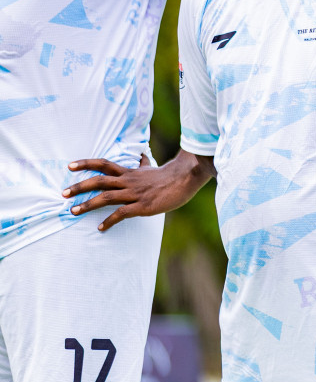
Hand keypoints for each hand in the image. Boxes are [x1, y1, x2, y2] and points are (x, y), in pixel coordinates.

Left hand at [64, 154, 201, 230]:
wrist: (186, 179)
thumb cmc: (169, 175)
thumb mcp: (152, 167)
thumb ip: (143, 163)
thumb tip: (141, 154)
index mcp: (129, 172)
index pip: (103, 164)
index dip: (86, 164)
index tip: (70, 166)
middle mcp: (128, 181)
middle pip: (99, 181)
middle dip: (79, 187)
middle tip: (63, 194)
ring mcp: (134, 194)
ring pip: (105, 197)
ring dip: (87, 204)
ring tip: (73, 211)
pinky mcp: (142, 206)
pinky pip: (121, 214)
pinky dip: (109, 221)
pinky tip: (101, 228)